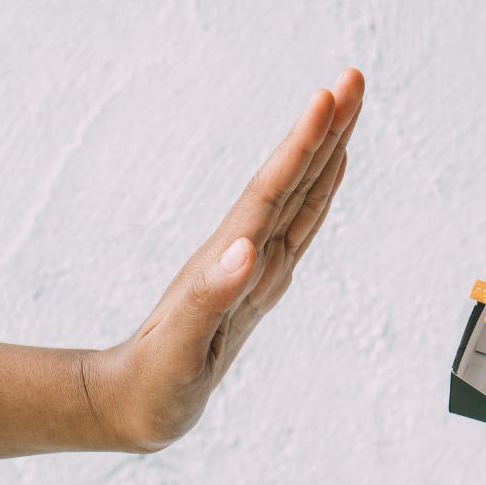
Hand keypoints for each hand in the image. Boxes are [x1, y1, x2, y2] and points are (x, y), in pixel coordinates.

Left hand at [86, 68, 364, 452]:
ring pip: (297, 198)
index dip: (302, 146)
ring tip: (346, 113)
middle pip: (291, 181)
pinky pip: (295, 230)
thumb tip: (247, 250)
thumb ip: (209, 299)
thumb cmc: (152, 382)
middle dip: (324, 131)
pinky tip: (323, 180)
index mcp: (230, 261)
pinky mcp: (258, 284)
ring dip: (323, 154)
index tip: (328, 98)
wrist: (132, 402)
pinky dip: (316, 198)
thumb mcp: (179, 349)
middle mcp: (245, 254)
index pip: (272, 191)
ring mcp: (253, 266)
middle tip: (354, 81)